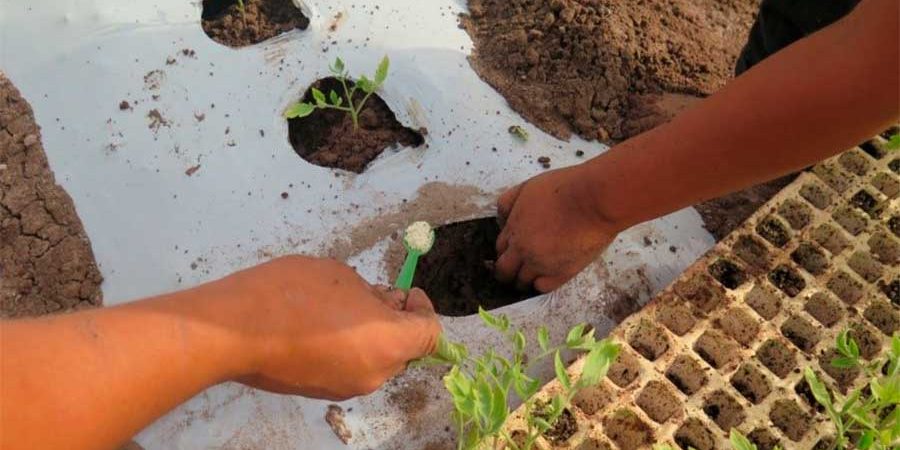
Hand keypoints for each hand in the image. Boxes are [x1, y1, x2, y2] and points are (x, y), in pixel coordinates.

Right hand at [212, 256, 440, 399]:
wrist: (233, 331)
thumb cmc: (290, 294)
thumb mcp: (341, 277)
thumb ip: (372, 293)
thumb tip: (380, 303)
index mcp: (387, 343)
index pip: (429, 333)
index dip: (423, 308)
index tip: (407, 292)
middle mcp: (374, 374)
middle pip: (404, 350)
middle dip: (397, 321)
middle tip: (376, 295)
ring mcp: (347, 387)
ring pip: (376, 360)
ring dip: (371, 335)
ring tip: (343, 307)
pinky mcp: (321, 392)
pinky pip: (351, 368)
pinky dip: (349, 349)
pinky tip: (322, 326)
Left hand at [496, 164, 620, 292]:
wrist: (594, 200)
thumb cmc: (565, 188)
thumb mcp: (527, 187)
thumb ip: (509, 203)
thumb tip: (502, 220)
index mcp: (514, 228)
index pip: (500, 248)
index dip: (505, 250)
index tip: (511, 251)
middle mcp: (523, 250)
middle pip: (504, 270)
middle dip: (507, 270)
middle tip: (515, 268)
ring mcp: (541, 264)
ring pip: (521, 282)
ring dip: (523, 279)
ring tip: (532, 273)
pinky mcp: (561, 273)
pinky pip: (541, 288)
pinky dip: (540, 284)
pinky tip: (546, 275)